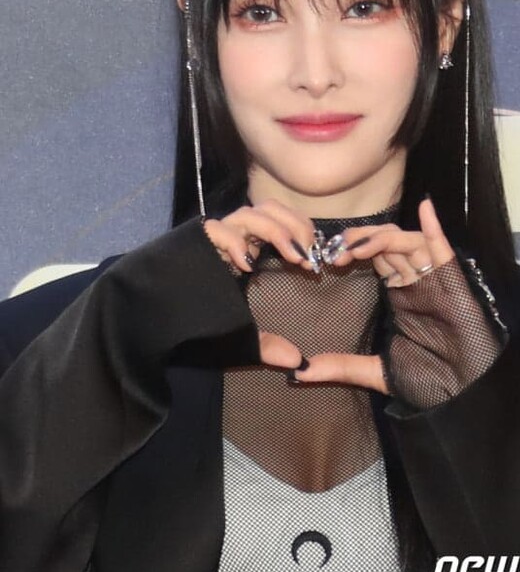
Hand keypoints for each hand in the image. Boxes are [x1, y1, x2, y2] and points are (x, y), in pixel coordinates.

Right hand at [203, 199, 314, 370]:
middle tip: (306, 255)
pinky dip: (235, 242)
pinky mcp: (194, 241)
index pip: (281, 222)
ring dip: (276, 230)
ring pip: (249, 213)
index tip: (317, 259)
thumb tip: (298, 362)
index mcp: (248, 248)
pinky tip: (247, 264)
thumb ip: (267, 345)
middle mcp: (233, 238)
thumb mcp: (240, 335)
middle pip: (270, 208)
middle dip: (294, 225)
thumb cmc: (196, 324)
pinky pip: (216, 229)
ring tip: (291, 256)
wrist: (151, 320)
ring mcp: (213, 237)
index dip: (303, 231)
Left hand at [292, 198, 456, 393]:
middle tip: (335, 252)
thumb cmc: (428, 379)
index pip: (374, 257)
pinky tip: (425, 208)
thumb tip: (301, 371)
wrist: (463, 391)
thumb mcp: (376, 371)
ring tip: (356, 248)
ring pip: (406, 241)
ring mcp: (433, 278)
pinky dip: (434, 227)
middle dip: (359, 240)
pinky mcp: (452, 281)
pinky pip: (443, 248)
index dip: (351, 250)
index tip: (328, 259)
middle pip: (385, 242)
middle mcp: (414, 279)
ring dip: (380, 238)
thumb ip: (342, 367)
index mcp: (400, 292)